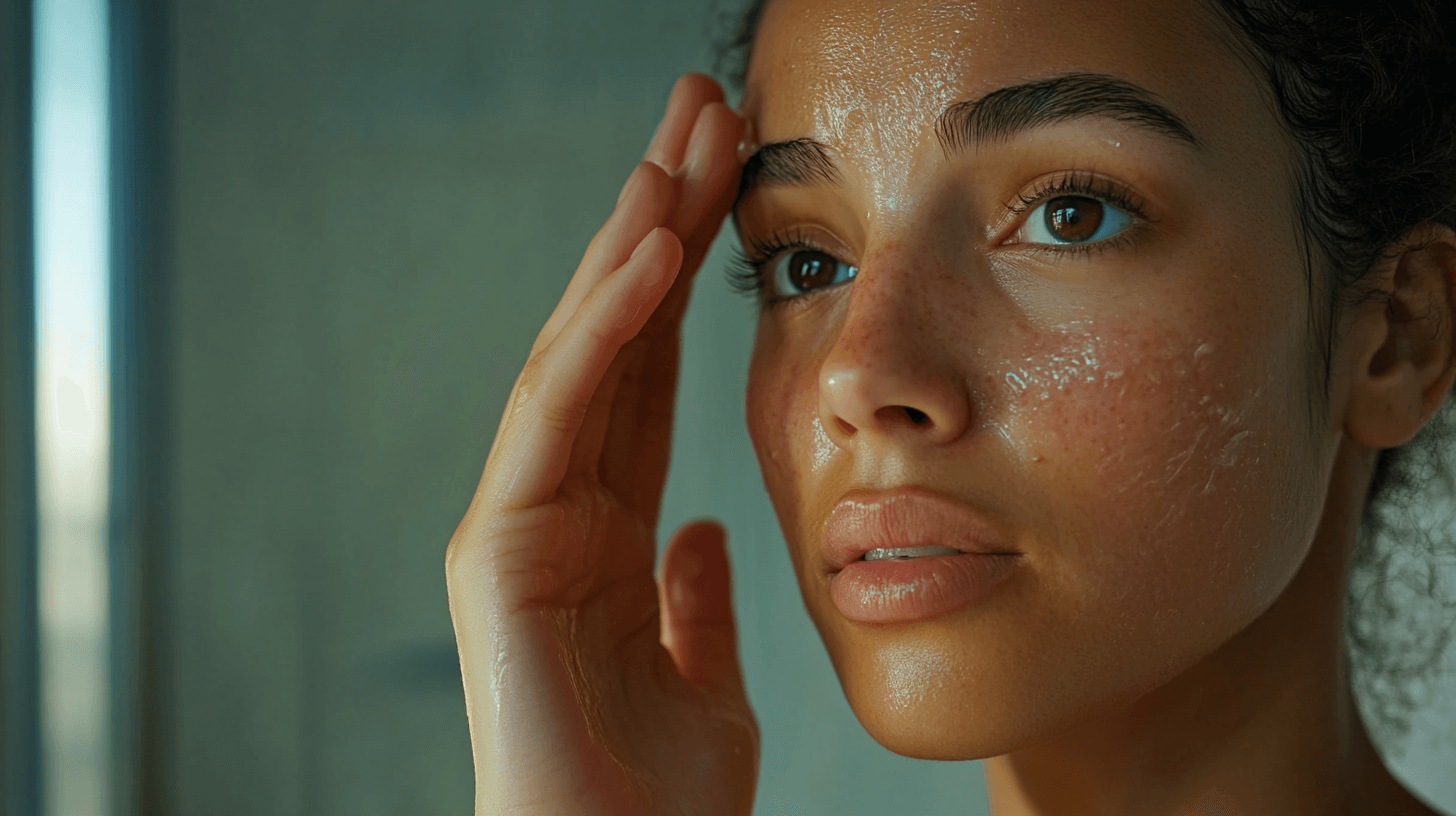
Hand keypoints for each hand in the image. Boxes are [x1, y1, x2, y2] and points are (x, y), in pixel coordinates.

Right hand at [446, 73, 757, 815]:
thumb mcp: (700, 678)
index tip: (728, 183)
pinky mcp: (499, 548)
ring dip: (628, 242)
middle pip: (613, 341)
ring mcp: (519, 522)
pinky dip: (601, 327)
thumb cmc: (653, 803)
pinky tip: (649, 247)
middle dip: (655, 221)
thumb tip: (700, 528)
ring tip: (676, 141)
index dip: (684, 280)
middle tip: (700, 111)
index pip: (647, 376)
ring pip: (578, 353)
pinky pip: (558, 414)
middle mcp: (554, 511)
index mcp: (601, 533)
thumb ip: (690, 597)